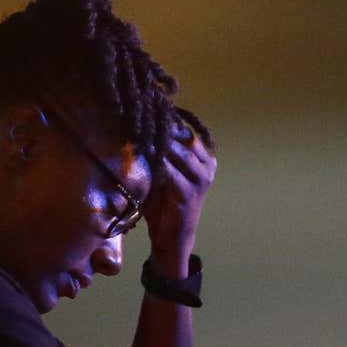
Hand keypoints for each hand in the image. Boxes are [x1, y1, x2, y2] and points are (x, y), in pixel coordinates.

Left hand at [143, 118, 216, 272]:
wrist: (171, 237)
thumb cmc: (164, 204)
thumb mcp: (161, 173)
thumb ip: (158, 152)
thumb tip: (138, 125)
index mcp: (204, 157)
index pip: (187, 131)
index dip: (167, 120)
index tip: (146, 109)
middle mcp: (208, 165)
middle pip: (186, 137)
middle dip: (163, 128)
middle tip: (141, 115)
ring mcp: (202, 179)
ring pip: (181, 152)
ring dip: (161, 142)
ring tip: (141, 131)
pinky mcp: (190, 193)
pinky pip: (171, 172)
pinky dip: (156, 163)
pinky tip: (142, 154)